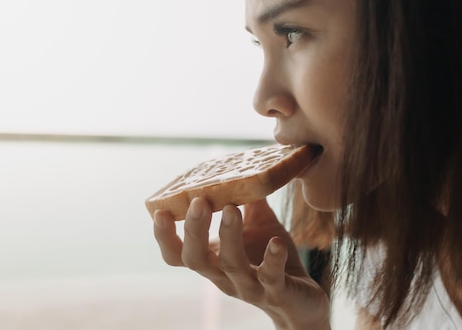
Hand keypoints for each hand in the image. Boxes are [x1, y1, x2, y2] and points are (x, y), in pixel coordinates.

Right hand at [153, 197, 330, 329]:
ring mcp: (249, 286)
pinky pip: (271, 277)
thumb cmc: (272, 257)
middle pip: (196, 259)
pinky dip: (272, 259)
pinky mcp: (277, 292)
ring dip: (229, 237)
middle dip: (194, 230)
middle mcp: (223, 276)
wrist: (303, 297)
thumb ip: (247, 197)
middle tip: (198, 202)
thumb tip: (240, 163)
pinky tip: (277, 242)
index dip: (164, 237)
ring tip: (232, 209)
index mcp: (212, 259)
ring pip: (231, 266)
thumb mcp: (257, 223)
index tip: (159, 211)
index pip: (177, 254)